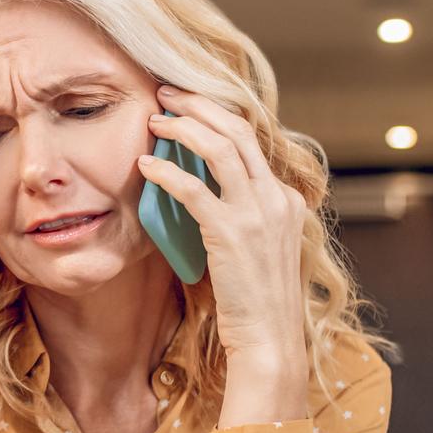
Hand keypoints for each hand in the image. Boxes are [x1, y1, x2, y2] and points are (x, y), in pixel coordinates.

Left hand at [137, 84, 306, 365]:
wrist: (269, 338)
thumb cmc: (255, 302)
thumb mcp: (261, 250)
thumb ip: (244, 219)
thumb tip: (206, 197)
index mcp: (287, 200)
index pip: (253, 142)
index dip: (218, 117)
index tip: (189, 107)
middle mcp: (277, 199)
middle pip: (239, 131)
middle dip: (200, 105)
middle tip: (167, 94)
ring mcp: (258, 214)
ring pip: (221, 148)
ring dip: (184, 128)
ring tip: (155, 120)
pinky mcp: (231, 232)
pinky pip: (194, 189)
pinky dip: (167, 172)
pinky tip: (146, 167)